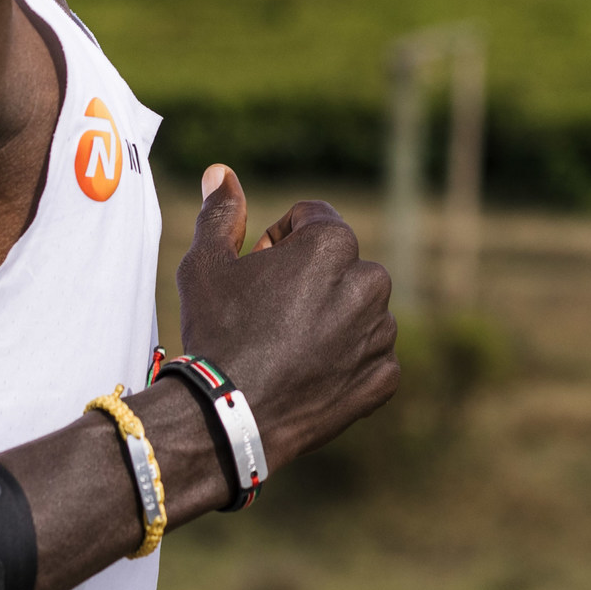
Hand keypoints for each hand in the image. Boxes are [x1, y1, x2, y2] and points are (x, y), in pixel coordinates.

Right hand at [175, 166, 399, 463]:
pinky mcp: (383, 377)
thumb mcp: (207, 264)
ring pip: (357, 309)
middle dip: (310, 279)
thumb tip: (222, 172)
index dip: (278, 241)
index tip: (256, 272)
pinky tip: (307, 374)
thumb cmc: (217, 332)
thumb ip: (221, 212)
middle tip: (267, 313)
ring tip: (286, 347)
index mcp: (333, 243)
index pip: (312, 218)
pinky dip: (346, 361)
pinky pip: (370, 356)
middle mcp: (370, 281)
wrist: (228, 416)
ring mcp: (381, 333)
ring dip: (330, 318)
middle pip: (339, 263)